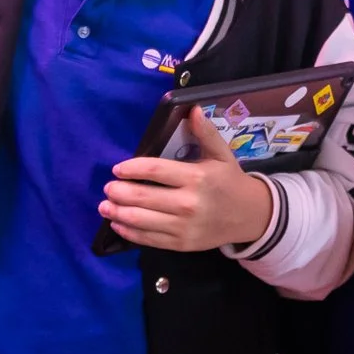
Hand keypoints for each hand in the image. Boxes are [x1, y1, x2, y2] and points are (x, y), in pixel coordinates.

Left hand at [102, 109, 275, 252]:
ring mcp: (184, 227)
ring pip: (141, 220)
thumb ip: (205, 133)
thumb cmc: (230, 182)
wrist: (249, 216)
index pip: (154, 171)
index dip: (131, 168)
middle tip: (107, 188)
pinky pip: (149, 239)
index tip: (118, 168)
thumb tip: (192, 109)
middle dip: (118, 192)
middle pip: (143, 197)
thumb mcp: (222, 154)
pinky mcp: (181, 244)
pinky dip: (129, 232)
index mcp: (196, 178)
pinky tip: (118, 224)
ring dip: (117, 213)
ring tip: (105, 206)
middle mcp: (188, 203)